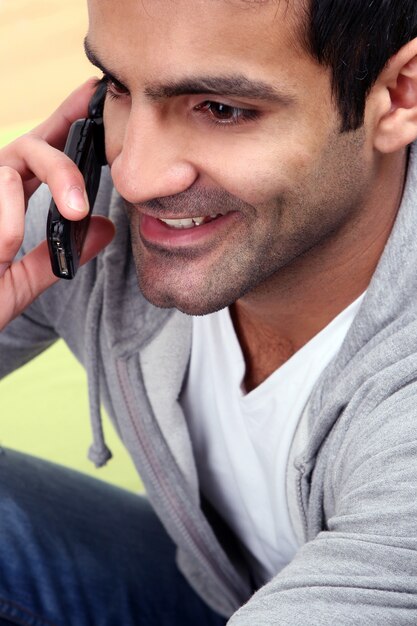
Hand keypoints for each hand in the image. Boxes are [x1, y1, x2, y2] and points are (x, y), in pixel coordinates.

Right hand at [0, 79, 114, 330]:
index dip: (65, 120)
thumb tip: (106, 229)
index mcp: (8, 199)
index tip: (92, 95)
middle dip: (63, 170)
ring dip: (33, 201)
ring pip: (10, 170)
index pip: (40, 151)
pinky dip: (6, 229)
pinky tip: (2, 250)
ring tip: (43, 229)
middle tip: (80, 207)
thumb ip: (56, 256)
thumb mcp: (20, 284)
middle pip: (32, 149)